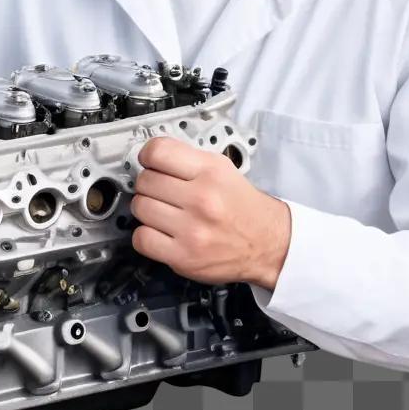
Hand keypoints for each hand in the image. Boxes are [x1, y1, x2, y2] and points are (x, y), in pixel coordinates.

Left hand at [130, 135, 291, 289]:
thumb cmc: (242, 206)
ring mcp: (192, 230)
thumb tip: (150, 156)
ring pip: (140, 208)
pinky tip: (161, 232)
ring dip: (147, 209)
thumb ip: (187, 158)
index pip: (157, 151)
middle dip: (149, 184)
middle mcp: (202, 199)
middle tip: (161, 191)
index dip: (147, 155)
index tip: (150, 163)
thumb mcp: (223, 169)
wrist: (268, 244)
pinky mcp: (184, 257)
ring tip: (164, 212)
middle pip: (145, 181)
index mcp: (211, 172)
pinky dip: (146, 236)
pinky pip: (141, 239)